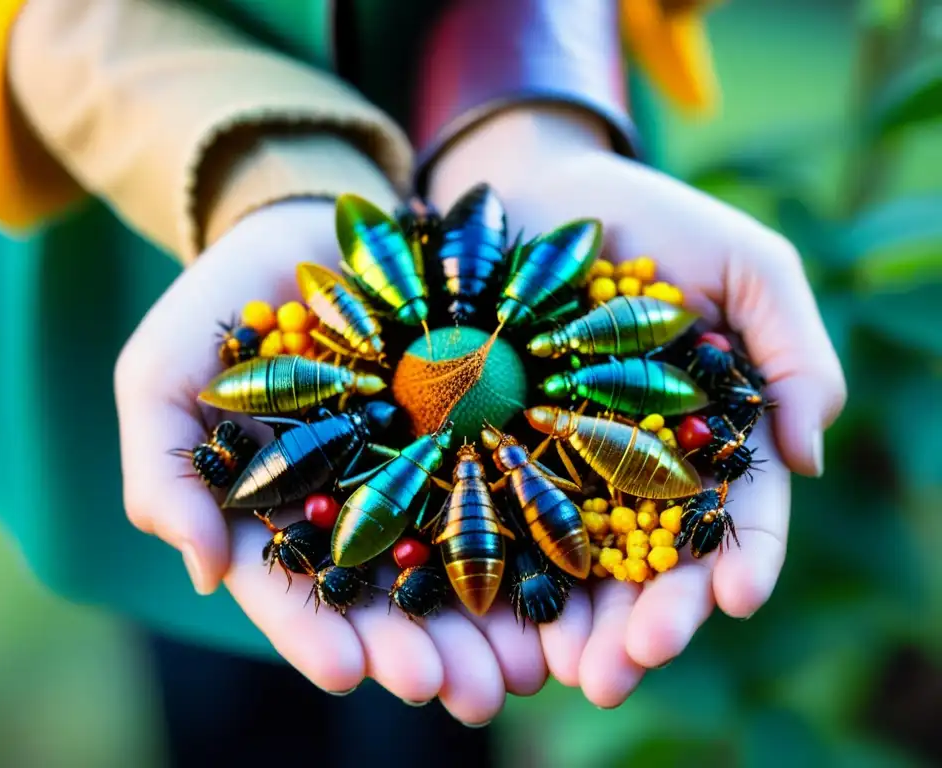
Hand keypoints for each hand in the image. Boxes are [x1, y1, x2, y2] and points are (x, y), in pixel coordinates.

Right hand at [113, 200, 546, 724]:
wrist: (314, 224)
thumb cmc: (227, 300)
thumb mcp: (165, 371)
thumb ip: (165, 467)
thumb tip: (204, 569)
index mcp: (279, 512)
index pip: (294, 592)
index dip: (318, 636)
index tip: (349, 674)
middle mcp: (356, 507)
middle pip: (389, 599)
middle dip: (422, 652)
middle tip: (463, 694)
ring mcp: (423, 471)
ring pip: (459, 562)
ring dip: (492, 624)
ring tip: (527, 671)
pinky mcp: (480, 429)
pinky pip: (512, 488)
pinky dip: (536, 541)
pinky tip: (567, 588)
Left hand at [427, 106, 846, 706]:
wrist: (534, 191)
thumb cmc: (651, 222)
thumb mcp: (746, 266)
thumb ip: (795, 353)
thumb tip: (808, 458)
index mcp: (704, 441)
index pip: (734, 518)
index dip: (741, 562)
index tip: (737, 600)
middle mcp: (634, 471)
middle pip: (651, 564)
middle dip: (650, 620)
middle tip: (629, 665)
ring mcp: (560, 469)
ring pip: (576, 565)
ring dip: (576, 626)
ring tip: (566, 674)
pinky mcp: (491, 455)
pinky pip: (496, 521)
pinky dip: (500, 573)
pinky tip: (491, 616)